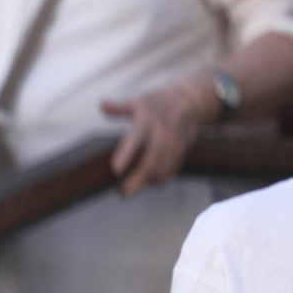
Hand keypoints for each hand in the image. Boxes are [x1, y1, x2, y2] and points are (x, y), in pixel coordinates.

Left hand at [103, 75, 217, 195]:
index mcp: (146, 121)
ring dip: (147, 182)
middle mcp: (162, 133)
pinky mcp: (182, 150)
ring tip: (130, 189)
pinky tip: (149, 182)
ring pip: (161, 169)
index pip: (135, 139)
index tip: (116, 170)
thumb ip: (117, 107)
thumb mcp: (137, 101)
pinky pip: (171, 170)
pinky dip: (159, 179)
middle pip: (150, 163)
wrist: (190, 100)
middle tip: (122, 193)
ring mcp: (174, 143)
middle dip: (136, 180)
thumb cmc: (157, 102)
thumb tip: (101, 103)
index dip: (126, 154)